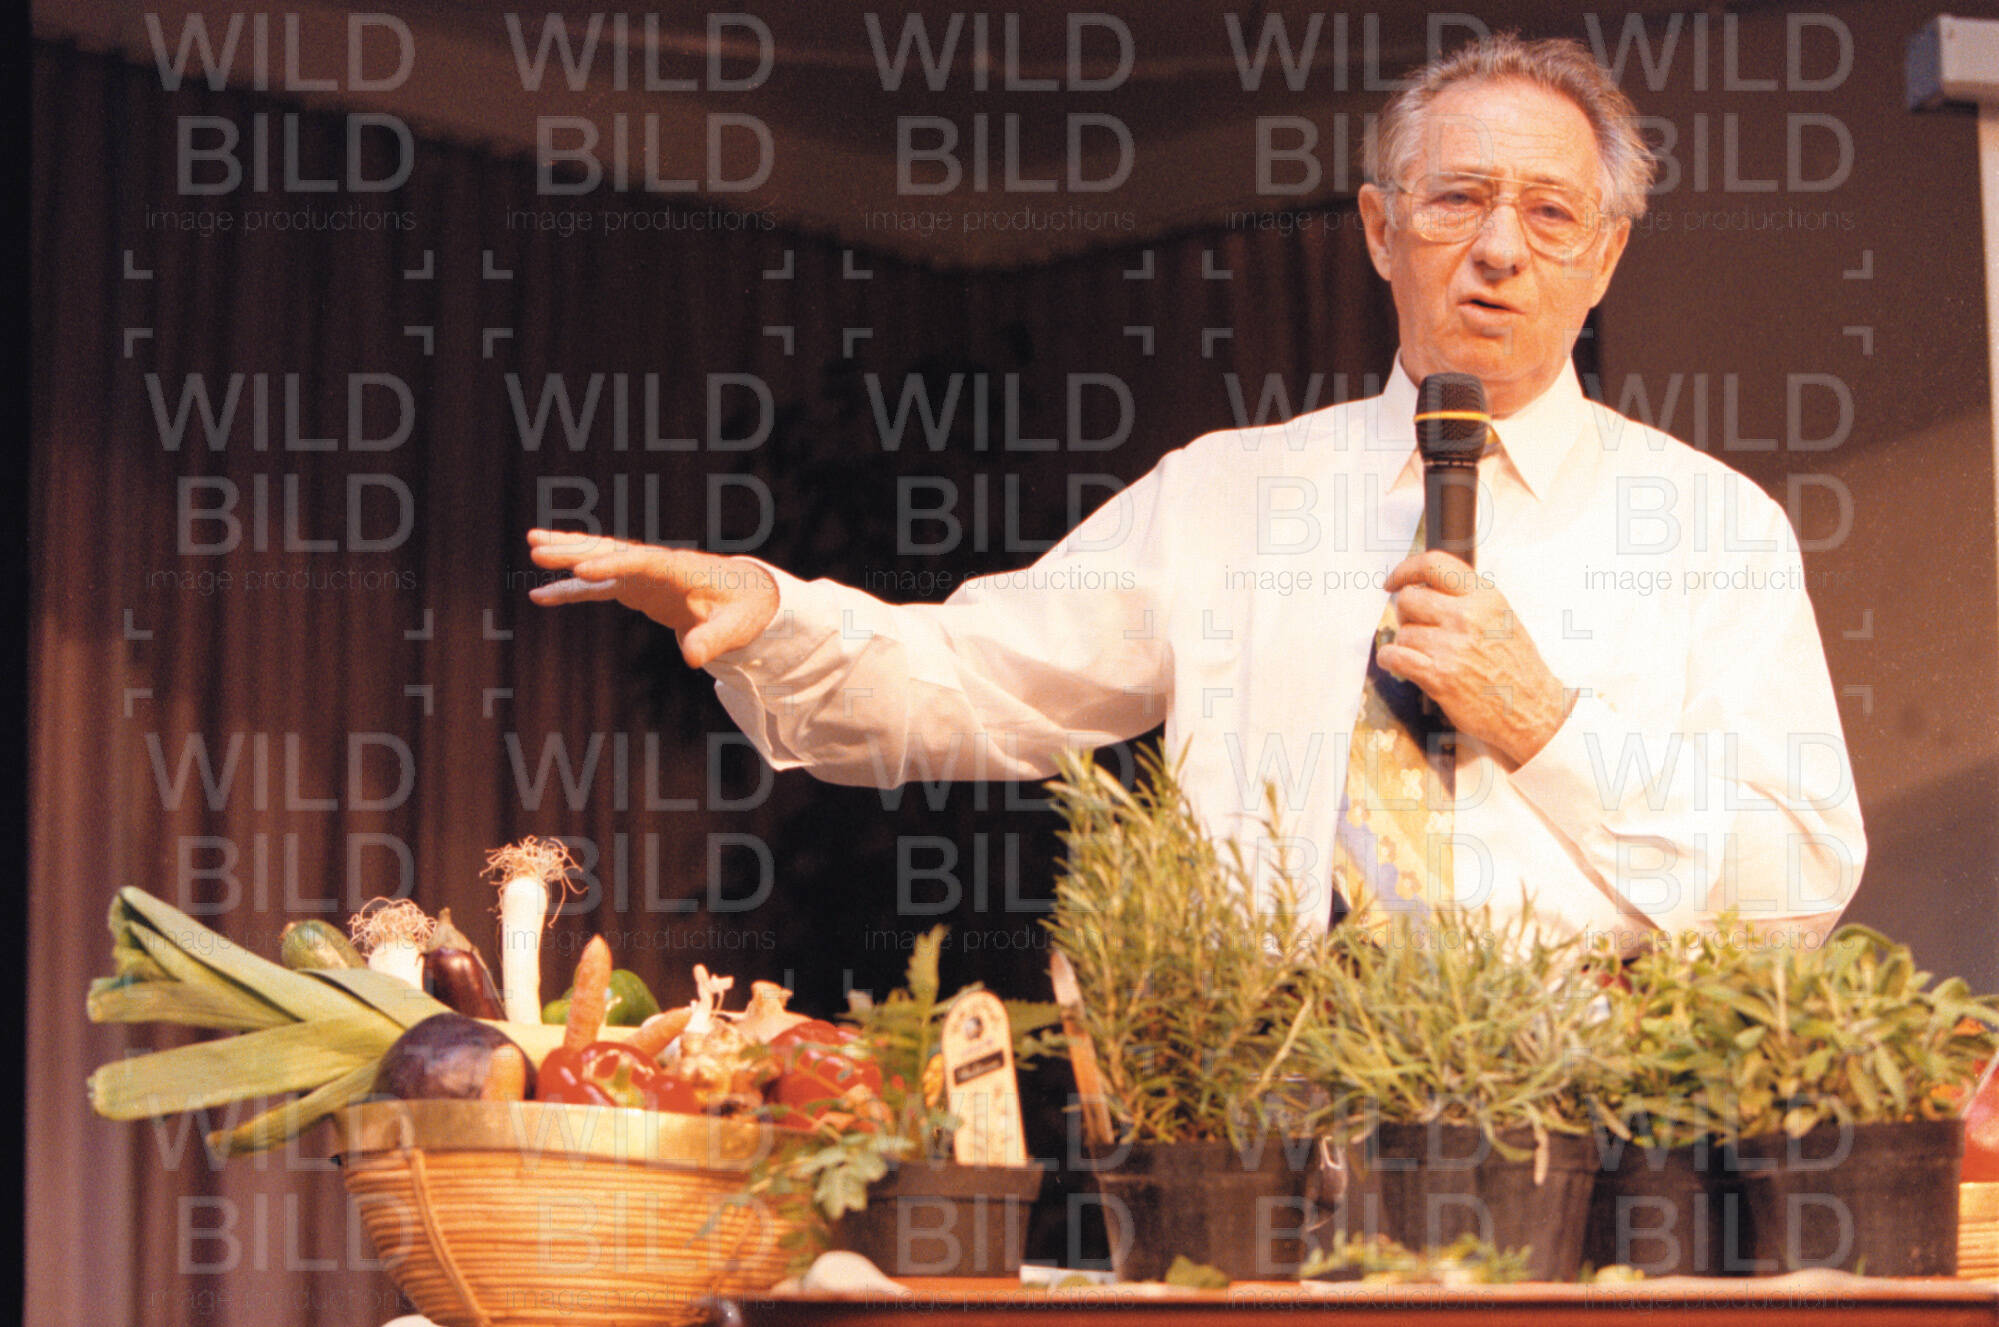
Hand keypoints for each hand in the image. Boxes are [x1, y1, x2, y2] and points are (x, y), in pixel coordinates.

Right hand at [525, 530, 778, 668]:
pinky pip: (596, 587)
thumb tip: (694, 658)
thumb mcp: (736, 628)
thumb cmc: (744, 609)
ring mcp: (643, 574)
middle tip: (538, 548)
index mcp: (681, 568)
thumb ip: (714, 640)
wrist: (746, 597)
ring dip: (567, 554)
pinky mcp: (635, 588)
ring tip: (531, 546)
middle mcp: (657, 564)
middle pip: (612, 552)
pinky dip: (570, 589)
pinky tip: (539, 595)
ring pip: (599, 560)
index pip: (642, 561)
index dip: (612, 564)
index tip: (582, 570)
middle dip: (576, 549)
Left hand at [1375, 551, 1570, 766]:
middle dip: (1406, 615)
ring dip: (1407, 645)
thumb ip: (1466, 597)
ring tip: (1428, 656)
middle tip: (1418, 628)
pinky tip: (1400, 664)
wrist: (1532, 709)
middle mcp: (1468, 617)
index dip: (1405, 570)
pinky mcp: (1439, 676)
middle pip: (1408, 599)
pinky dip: (1390, 660)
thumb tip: (1422, 587)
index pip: (1434, 565)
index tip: (1392, 582)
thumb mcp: (1500, 616)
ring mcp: (1453, 647)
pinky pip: (1394, 656)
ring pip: (1402, 632)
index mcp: (1484, 596)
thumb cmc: (1514, 664)